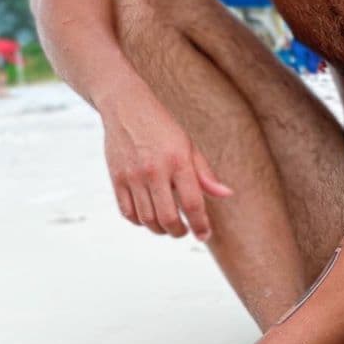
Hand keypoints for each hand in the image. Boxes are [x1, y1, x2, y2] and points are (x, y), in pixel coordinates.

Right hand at [102, 98, 231, 240]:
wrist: (126, 107)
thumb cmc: (162, 128)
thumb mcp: (188, 146)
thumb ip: (205, 174)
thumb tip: (226, 194)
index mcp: (178, 161)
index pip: (192, 203)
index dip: (200, 225)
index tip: (204, 235)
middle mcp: (154, 170)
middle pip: (168, 218)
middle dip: (179, 232)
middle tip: (184, 232)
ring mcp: (133, 176)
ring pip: (147, 219)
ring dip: (160, 230)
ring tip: (168, 226)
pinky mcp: (116, 179)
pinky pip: (128, 213)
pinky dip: (140, 222)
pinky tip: (149, 218)